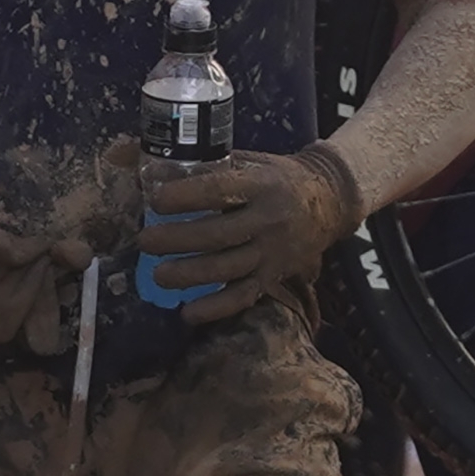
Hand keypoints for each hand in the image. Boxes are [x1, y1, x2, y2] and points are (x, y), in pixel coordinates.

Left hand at [138, 143, 361, 315]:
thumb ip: (206, 168)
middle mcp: (269, 219)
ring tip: (159, 276)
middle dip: (177, 239)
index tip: (155, 200)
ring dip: (190, 275)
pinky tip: (188, 314)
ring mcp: (273, 251)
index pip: (220, 191)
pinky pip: (244, 296)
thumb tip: (151, 172)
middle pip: (218, 234)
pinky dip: (215, 308)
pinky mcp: (274, 276)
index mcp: (261, 185)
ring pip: (228, 269)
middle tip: (144, 241)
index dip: (186, 196)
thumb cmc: (277, 177)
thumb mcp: (250, 162)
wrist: (330, 200)